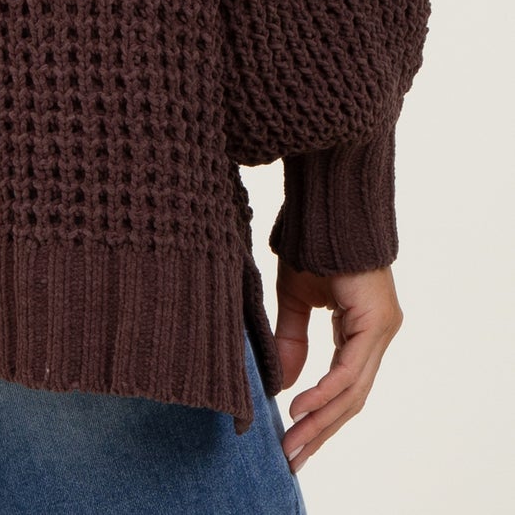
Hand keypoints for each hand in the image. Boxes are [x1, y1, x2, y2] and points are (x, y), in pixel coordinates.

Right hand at [271, 258, 404, 473]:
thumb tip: (282, 383)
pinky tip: (302, 408)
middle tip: (292, 457)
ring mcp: (381, 330)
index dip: (319, 417)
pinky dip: (325, 391)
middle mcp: (377, 336)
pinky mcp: (376, 323)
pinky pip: (350, 369)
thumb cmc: (313, 243)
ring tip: (292, 443)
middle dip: (319, 431)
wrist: (328, 205)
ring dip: (320, 421)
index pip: (344, 388)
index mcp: (361, 331)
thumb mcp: (294, 298)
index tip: (293, 441)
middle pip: (351, 399)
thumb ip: (292, 340)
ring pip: (352, 391)